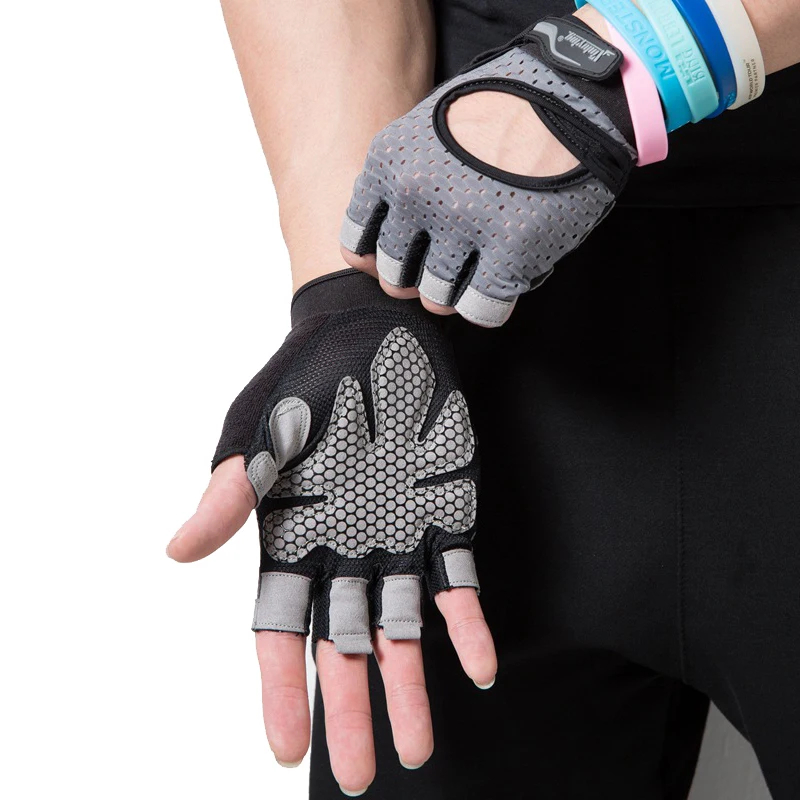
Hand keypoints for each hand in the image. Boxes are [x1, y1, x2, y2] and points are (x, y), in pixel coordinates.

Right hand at [167, 270, 496, 794]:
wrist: (373, 334)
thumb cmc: (307, 377)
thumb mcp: (262, 430)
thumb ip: (232, 492)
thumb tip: (178, 552)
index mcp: (292, 538)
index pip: (280, 629)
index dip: (282, 689)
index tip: (289, 750)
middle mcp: (343, 551)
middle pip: (342, 646)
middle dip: (348, 707)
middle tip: (354, 777)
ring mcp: (397, 539)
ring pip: (401, 629)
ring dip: (409, 686)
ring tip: (417, 749)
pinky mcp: (444, 519)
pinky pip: (455, 584)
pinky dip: (466, 626)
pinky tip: (477, 668)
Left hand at [340, 14, 635, 326]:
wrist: (574, 92)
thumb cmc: (501, 109)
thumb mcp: (427, 126)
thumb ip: (397, 179)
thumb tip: (379, 239)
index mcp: (388, 166)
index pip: (357, 244)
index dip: (379, 259)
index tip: (404, 257)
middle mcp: (417, 200)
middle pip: (395, 279)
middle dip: (417, 280)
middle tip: (444, 266)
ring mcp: (463, 228)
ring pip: (436, 300)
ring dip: (455, 294)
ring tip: (477, 270)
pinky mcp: (510, 252)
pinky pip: (481, 310)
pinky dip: (489, 305)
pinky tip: (503, 279)